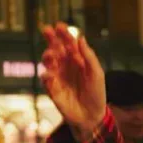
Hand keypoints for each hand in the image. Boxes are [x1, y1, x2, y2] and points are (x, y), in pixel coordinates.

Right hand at [41, 24, 106, 140]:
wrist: (92, 116)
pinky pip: (45, 80)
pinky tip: (50, 75)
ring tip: (51, 55)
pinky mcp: (52, 90)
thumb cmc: (96, 93)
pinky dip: (46, 76)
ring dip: (47, 56)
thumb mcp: (97, 74)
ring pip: (48, 62)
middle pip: (56, 49)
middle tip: (47, 30)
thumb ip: (89, 57)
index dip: (64, 34)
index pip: (69, 44)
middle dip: (51, 39)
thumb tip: (81, 38)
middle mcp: (66, 66)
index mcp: (77, 60)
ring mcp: (58, 77)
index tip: (60, 26)